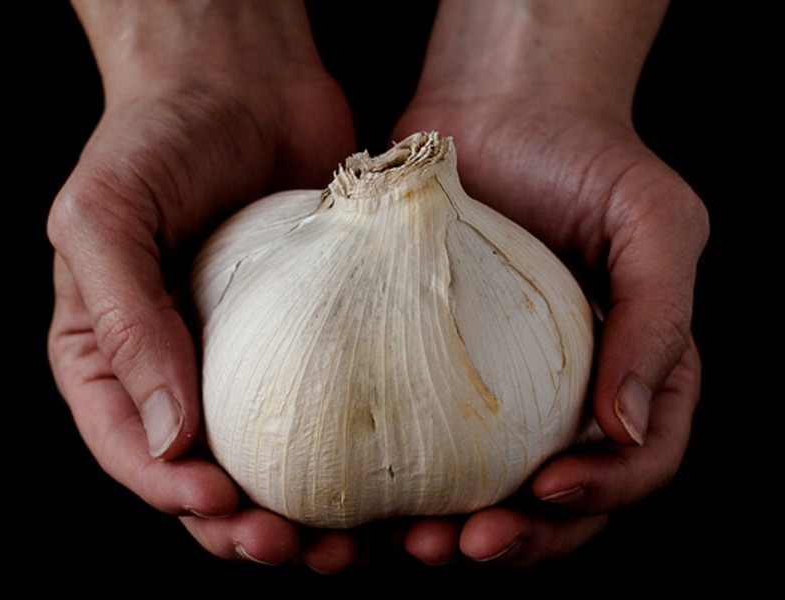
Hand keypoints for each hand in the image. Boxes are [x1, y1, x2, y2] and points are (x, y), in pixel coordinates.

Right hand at [47, 0, 359, 572]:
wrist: (242, 82)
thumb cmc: (157, 137)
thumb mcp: (106, 217)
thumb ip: (123, 322)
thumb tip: (165, 437)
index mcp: (118, 359)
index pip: (135, 454)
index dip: (176, 498)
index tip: (225, 510)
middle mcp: (188, 373)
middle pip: (214, 481)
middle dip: (253, 530)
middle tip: (303, 547)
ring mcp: (260, 362)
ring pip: (283, 466)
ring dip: (314, 516)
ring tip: (355, 540)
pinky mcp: (324, 340)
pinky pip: (341, 410)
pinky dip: (364, 455)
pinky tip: (399, 476)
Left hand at [389, 0, 708, 566]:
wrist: (498, 111)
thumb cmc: (586, 157)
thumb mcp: (654, 223)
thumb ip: (658, 320)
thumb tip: (630, 426)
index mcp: (632, 374)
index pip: (640, 462)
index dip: (603, 492)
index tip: (548, 488)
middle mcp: (565, 397)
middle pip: (556, 502)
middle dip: (518, 538)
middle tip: (465, 544)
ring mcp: (495, 391)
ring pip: (480, 490)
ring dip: (447, 532)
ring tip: (406, 543)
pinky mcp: (428, 370)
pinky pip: (415, 440)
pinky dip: (392, 480)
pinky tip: (357, 495)